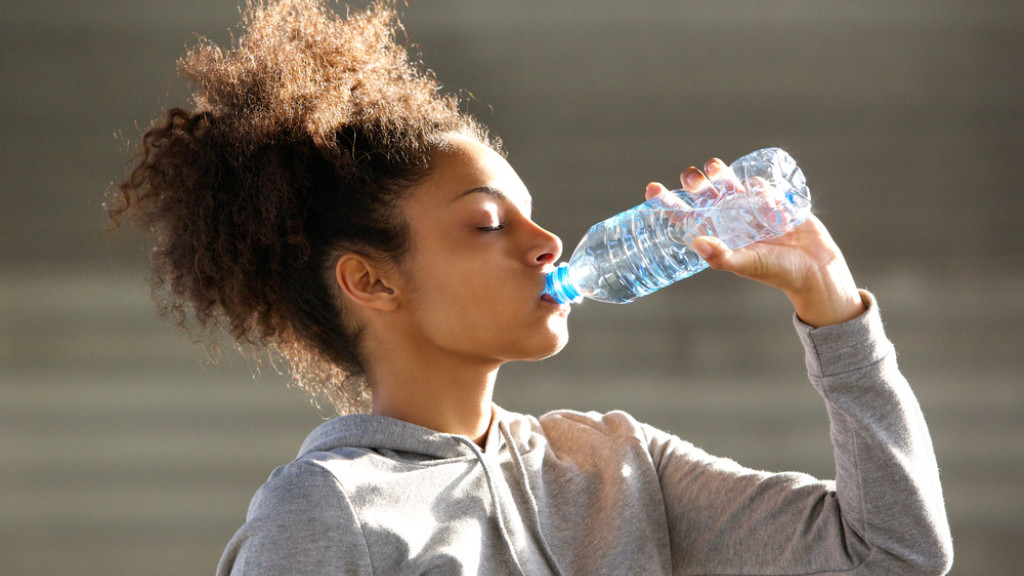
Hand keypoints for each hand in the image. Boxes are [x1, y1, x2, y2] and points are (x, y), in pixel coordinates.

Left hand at [645, 158, 865, 326]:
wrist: (817, 270)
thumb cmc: (779, 272)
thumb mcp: (748, 264)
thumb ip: (723, 257)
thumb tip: (696, 242)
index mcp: (720, 237)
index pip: (687, 217)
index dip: (668, 203)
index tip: (651, 188)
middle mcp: (732, 223)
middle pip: (706, 197)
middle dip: (696, 184)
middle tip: (692, 177)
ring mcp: (752, 212)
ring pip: (730, 187)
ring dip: (720, 175)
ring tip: (713, 166)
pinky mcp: (775, 204)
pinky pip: (760, 187)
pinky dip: (756, 183)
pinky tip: (756, 185)